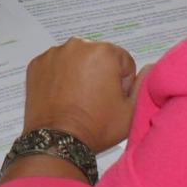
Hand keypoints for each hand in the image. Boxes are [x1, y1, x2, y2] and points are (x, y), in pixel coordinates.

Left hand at [22, 38, 141, 152]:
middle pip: (98, 57)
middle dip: (100, 74)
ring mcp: (53, 53)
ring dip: (79, 73)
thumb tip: (150, 67)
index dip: (122, 83)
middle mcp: (77, 44)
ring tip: (77, 100)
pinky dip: (59, 77)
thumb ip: (144, 84)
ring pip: (76, 59)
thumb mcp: (131, 111)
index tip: (112, 100)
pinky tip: (61, 97)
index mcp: (104, 51)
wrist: (57, 141)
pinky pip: (55, 65)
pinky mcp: (37, 64)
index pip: (123, 62)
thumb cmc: (97, 126)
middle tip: (94, 101)